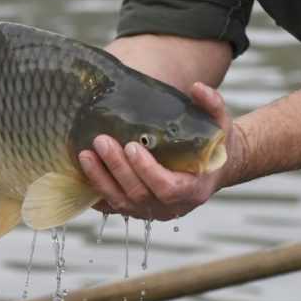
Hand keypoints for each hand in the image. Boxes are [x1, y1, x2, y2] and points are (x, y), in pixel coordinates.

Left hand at [78, 82, 247, 220]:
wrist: (211, 168)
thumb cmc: (214, 146)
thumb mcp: (221, 125)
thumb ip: (213, 106)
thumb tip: (198, 88)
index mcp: (193, 190)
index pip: (167, 188)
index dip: (147, 171)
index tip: (132, 146)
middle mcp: (171, 207)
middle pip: (138, 194)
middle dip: (117, 169)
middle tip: (101, 141)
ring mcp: (152, 212)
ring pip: (121, 203)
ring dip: (101, 180)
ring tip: (85, 154)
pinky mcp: (137, 210)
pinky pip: (112, 206)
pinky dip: (95, 192)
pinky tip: (80, 175)